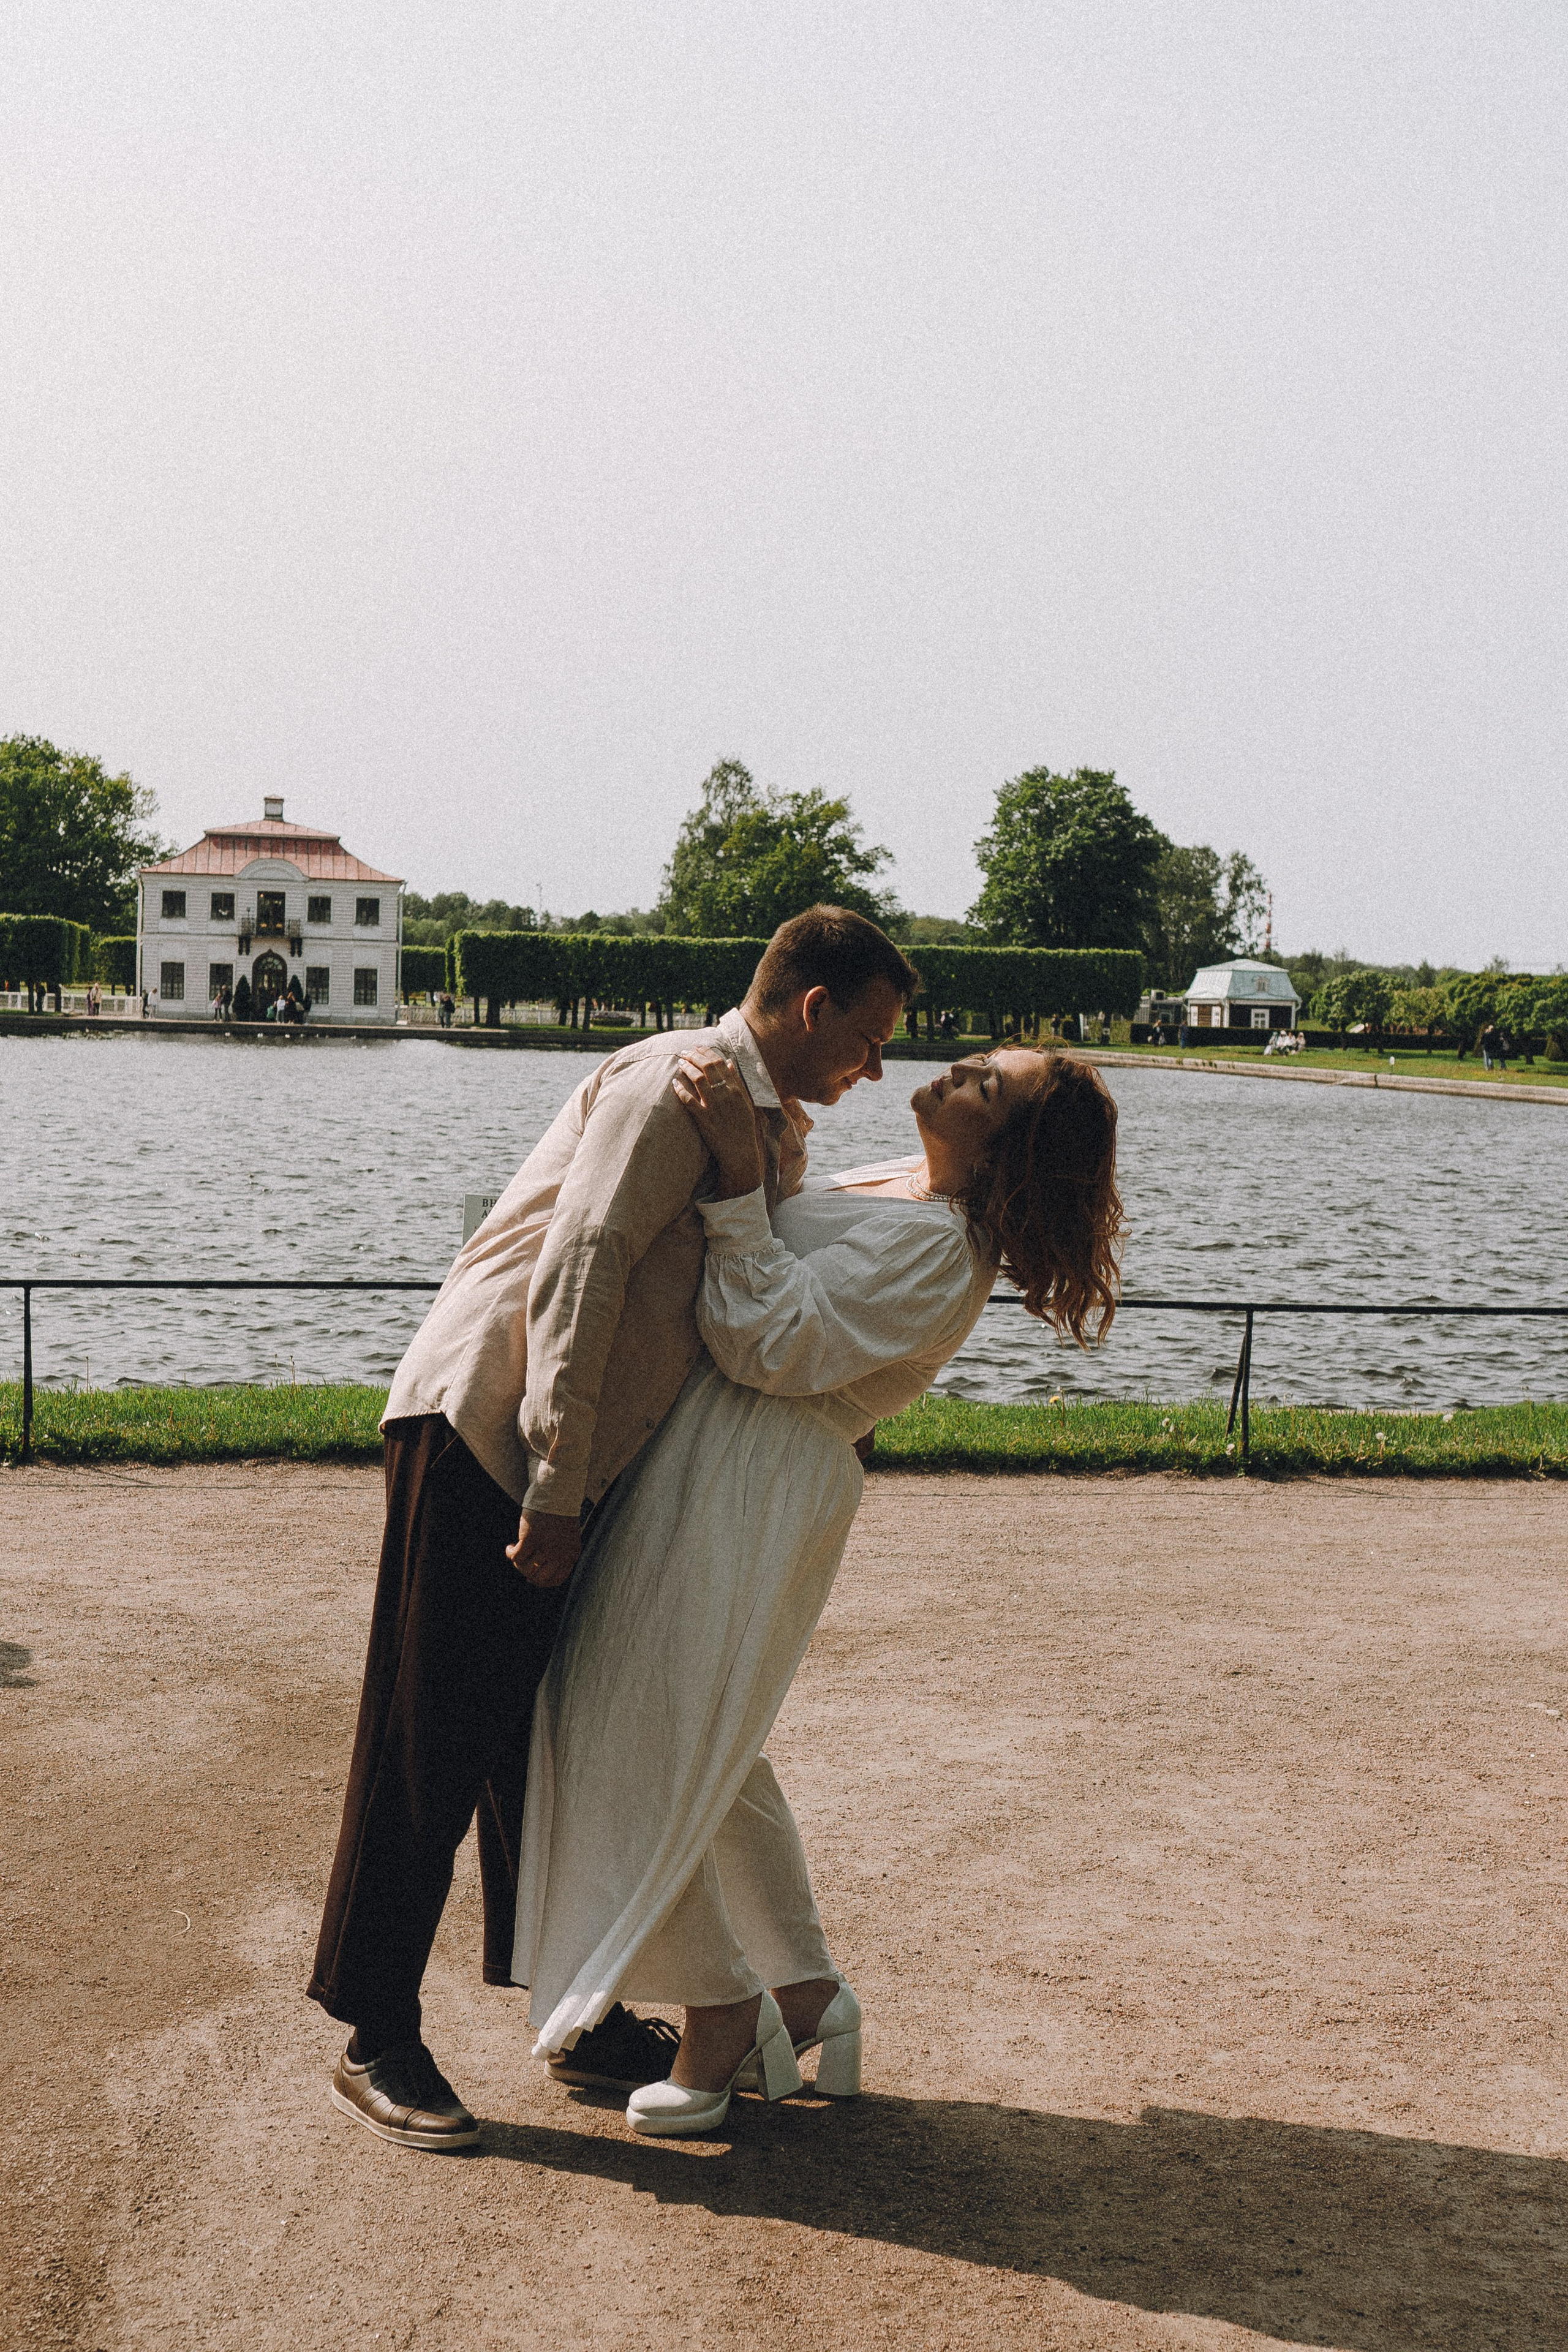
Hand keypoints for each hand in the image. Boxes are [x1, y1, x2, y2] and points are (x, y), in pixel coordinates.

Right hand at [506, 1509, 581, 1587]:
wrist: (557, 1493)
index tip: (532, 1577)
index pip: (556, 1580)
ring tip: (516, 1551)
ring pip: (526, 1568)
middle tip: (522, 1564)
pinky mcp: (532, 1538)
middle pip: (539, 1578)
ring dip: (518, 1562)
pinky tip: (510, 1547)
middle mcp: (560, 1553)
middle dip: (528, 1574)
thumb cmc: (558, 1515)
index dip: (541, 1582)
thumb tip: (532, 1580)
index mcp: (571, 1554)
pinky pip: (516, 1557)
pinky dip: (510, 1553)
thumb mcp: (566, 1538)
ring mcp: (546, 1547)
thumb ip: (556, 1557)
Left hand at [671, 1052, 764, 1198]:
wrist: (741, 1152)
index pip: (719, 1063)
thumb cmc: (743, 1127)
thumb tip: (729, 1061)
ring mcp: (714, 1107)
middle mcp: (726, 1095)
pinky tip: (674, 1083)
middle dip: (694, 1056)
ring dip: (687, 1068)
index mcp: (736, 1090)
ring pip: (698, 1080)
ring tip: (680, 1063)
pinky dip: (680, 1090)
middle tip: (684, 1052)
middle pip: (707, 1068)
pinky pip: (689, 1101)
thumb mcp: (746, 1102)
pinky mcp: (704, 1119)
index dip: (706, 1052)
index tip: (697, 1047)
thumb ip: (737, 1081)